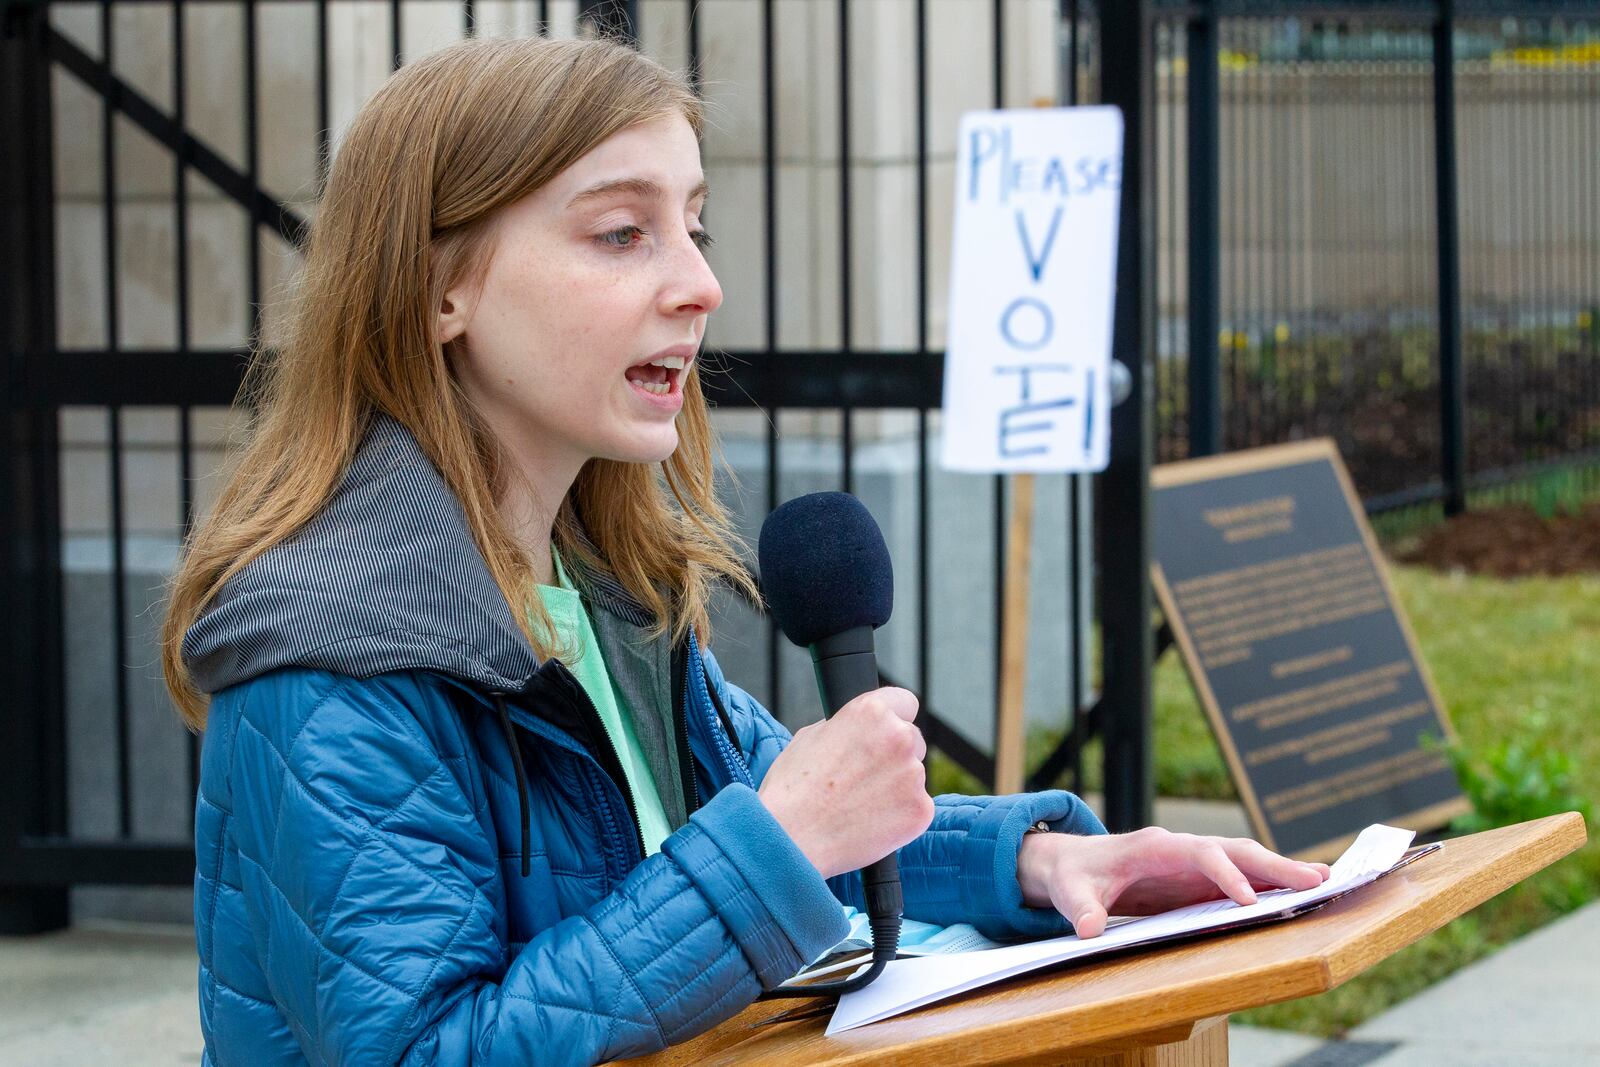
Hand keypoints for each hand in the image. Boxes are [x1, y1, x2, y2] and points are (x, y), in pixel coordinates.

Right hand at [758, 687, 933, 878]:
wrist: (790, 839)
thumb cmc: (792, 789)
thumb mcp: (811, 736)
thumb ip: (848, 727)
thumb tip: (862, 731)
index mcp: (872, 711)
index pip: (905, 702)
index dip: (893, 719)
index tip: (885, 734)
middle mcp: (899, 736)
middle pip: (912, 740)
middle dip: (894, 756)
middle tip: (865, 778)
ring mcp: (914, 775)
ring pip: (912, 776)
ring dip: (896, 787)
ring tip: (859, 805)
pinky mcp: (921, 809)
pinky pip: (916, 807)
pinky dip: (899, 816)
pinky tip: (869, 824)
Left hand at [1016, 826, 1330, 937]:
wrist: (1076, 864)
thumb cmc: (1076, 876)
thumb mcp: (1071, 891)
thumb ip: (1080, 907)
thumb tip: (1086, 929)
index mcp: (1154, 846)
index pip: (1198, 853)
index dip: (1224, 874)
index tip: (1247, 901)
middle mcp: (1182, 848)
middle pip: (1234, 850)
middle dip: (1273, 864)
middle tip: (1315, 879)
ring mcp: (1195, 863)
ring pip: (1245, 861)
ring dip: (1282, 871)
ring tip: (1325, 882)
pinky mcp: (1201, 880)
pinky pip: (1242, 878)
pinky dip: (1272, 884)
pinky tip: (1301, 893)